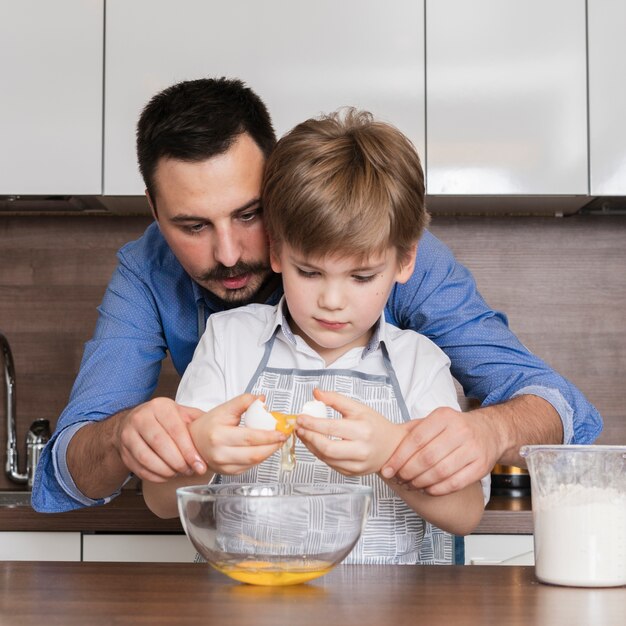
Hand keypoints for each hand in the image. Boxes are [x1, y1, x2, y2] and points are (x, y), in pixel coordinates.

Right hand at [113, 397, 207, 482]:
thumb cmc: (163, 418)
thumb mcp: (181, 413)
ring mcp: (128, 434)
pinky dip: (155, 476)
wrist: (134, 421)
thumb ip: (198, 421)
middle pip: (160, 445)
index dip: (188, 450)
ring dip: (166, 471)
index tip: (199, 465)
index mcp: (160, 407)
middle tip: (190, 471)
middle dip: (178, 462)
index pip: (176, 430)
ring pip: (147, 458)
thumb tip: (220, 432)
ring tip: (179, 473)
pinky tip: (166, 475)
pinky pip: (139, 468)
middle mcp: (141, 418)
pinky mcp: (123, 450)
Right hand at [189, 393, 286, 474]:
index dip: (269, 436)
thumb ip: (243, 401)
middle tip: (283, 437)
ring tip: (277, 442)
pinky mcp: (228, 472)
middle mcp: (219, 453)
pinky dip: (261, 457)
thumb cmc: (209, 425)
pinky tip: (265, 448)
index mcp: (218, 435)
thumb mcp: (224, 409)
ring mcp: (223, 466)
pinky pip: (250, 467)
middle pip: (254, 453)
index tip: (281, 431)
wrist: (194, 443)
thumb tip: (261, 399)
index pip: (250, 437)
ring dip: (269, 452)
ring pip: (254, 462)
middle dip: (273, 446)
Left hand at [295, 388, 405, 475]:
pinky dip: (319, 453)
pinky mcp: (353, 473)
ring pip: (326, 458)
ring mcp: (357, 465)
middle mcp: (361, 450)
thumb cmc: (375, 425)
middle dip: (309, 438)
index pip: (332, 427)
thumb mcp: (359, 407)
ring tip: (304, 434)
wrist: (392, 447)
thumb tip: (316, 393)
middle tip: (299, 428)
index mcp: (363, 430)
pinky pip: (330, 464)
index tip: (300, 418)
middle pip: (327, 448)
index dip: (312, 423)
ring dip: (311, 446)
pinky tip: (315, 443)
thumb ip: (336, 399)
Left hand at [380, 406, 499, 495]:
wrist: (490, 431)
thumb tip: (387, 444)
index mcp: (443, 416)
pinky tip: (427, 489)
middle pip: (427, 457)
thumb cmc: (456, 427)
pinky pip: (455, 483)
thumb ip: (413, 430)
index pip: (416, 439)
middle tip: (399, 479)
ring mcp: (473, 449)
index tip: (388, 469)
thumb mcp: (435, 420)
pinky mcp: (481, 466)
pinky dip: (438, 489)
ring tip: (411, 485)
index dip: (399, 457)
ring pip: (440, 472)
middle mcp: (460, 430)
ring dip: (421, 482)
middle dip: (408, 472)